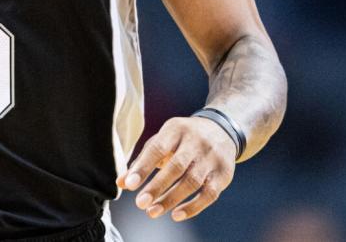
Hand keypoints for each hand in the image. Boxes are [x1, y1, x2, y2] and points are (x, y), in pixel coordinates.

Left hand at [116, 116, 235, 221]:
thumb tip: (121, 183)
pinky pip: (209, 194)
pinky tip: (176, 215)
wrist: (222, 130)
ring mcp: (212, 158)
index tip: (130, 185)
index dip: (143, 167)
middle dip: (157, 187)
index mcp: (176, 129)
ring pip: (192, 181)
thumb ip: (142, 161)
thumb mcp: (162, 141)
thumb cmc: (181, 139)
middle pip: (176, 166)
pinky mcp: (224, 174)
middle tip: (140, 203)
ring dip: (171, 199)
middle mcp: (196, 141)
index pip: (157, 148)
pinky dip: (193, 207)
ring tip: (153, 212)